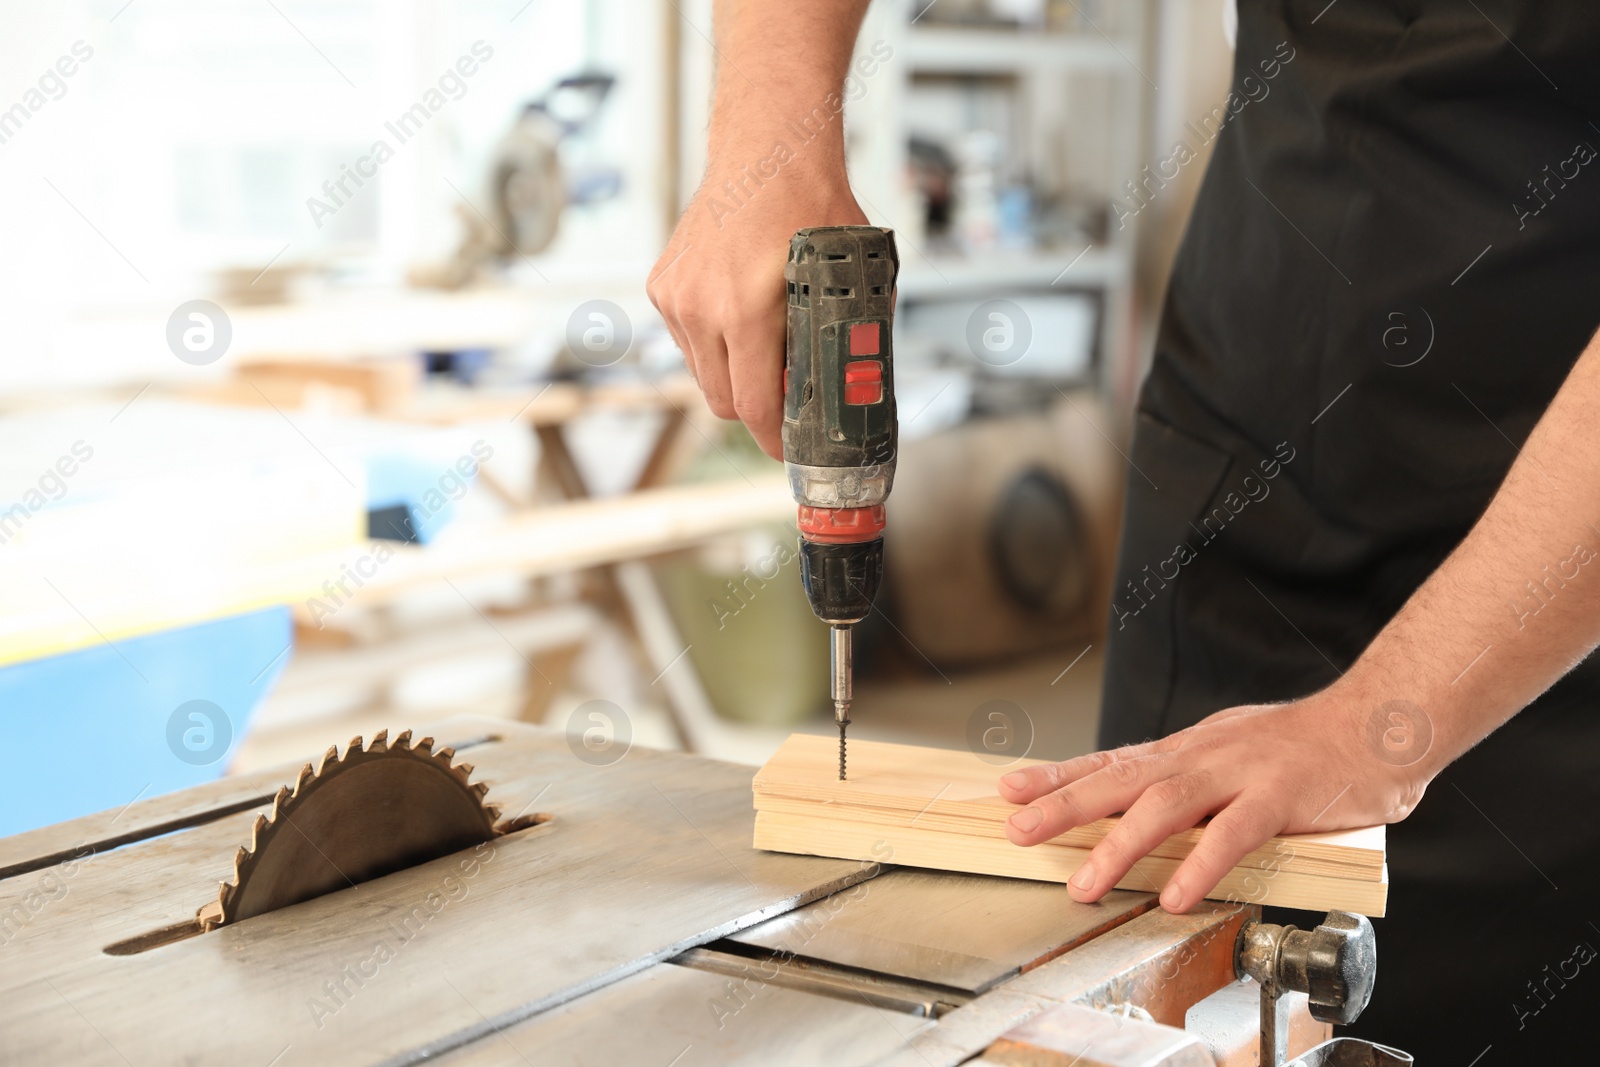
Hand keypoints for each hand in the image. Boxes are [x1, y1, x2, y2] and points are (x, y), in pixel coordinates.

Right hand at [647, 155, 866, 458]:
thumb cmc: (813, 202)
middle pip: (722, 401)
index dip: (775, 438)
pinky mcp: (662, 286)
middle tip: (790, 401)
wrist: (767, 148)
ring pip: (702, 372)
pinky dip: (715, 341)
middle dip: (757, 410)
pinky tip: (742, 311)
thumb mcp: (852, 273)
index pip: (752, 405)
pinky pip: (688, 340)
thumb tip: (860, 384)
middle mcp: (699, 308)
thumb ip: (851, 333)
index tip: (791, 449)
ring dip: (734, 374)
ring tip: (770, 344)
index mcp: (745, 311)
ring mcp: (675, 297)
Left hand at [997, 695, 1430, 911]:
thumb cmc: (1302, 746)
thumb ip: (1187, 779)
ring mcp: (1238, 773)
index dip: (1058, 775)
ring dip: (1119, 846)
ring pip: (1165, 806)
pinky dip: (1200, 863)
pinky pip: (1233, 834)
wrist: (1376, 721)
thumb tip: (1140, 802)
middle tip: (1018, 829)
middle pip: (1120, 778)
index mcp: (1187, 750)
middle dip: (1064, 805)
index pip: (1110, 761)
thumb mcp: (1228, 752)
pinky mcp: (1279, 796)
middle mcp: (1201, 755)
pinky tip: (1174, 893)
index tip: (1009, 790)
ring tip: (1085, 884)